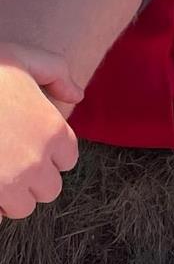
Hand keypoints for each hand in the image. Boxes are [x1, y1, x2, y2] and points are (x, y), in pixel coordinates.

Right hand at [0, 42, 83, 218]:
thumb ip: (55, 72)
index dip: (46, 152)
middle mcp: (38, 162)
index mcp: (54, 131)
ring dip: (9, 195)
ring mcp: (10, 182)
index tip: (25, 140)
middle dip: (31, 178)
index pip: (66, 159)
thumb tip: (77, 95)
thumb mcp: (20, 57)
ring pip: (22, 206)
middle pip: (48, 188)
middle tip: (6, 157)